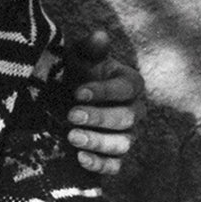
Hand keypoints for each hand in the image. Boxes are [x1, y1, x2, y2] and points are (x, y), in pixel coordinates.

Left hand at [65, 29, 145, 176]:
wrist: (65, 98)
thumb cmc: (77, 72)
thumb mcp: (80, 57)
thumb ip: (91, 48)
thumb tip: (100, 35)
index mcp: (131, 84)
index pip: (124, 89)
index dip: (103, 91)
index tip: (77, 92)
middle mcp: (135, 111)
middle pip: (126, 118)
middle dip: (99, 117)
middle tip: (71, 115)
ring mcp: (127, 136)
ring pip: (123, 144)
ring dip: (98, 141)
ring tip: (72, 137)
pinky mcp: (115, 156)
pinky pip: (115, 166)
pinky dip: (100, 164)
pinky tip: (80, 158)